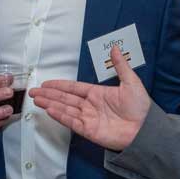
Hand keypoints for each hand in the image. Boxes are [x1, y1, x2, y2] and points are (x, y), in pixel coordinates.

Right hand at [30, 46, 150, 150]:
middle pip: (65, 99)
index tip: (46, 84)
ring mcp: (88, 119)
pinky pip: (71, 122)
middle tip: (33, 92)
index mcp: (97, 94)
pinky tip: (50, 109)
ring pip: (65, 109)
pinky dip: (60, 116)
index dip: (59, 86)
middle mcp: (90, 106)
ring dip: (50, 104)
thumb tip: (115, 47)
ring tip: (36, 100)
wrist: (146, 130)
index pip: (74, 88)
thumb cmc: (140, 107)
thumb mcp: (131, 82)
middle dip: (49, 95)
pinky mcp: (89, 131)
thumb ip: (120, 65)